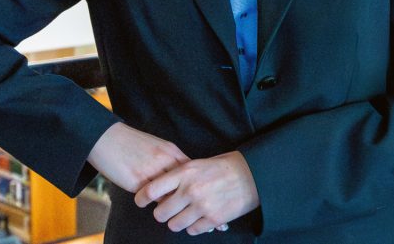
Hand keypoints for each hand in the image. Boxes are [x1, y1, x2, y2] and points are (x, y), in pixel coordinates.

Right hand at [87, 122, 188, 192]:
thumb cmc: (132, 143)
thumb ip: (171, 159)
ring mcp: (151, 172)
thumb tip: (182, 176)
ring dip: (168, 201)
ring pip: (168, 195)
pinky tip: (150, 200)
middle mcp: (164, 160)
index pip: (191, 172)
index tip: (188, 190)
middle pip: (183, 185)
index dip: (191, 183)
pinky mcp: (136, 183)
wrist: (106, 138)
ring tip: (164, 203)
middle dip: (183, 195)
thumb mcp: (157, 145)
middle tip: (178, 201)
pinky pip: (151, 198)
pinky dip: (153, 201)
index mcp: (171, 150)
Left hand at [134, 151, 258, 235]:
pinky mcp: (213, 218)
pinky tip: (199, 217)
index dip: (141, 198)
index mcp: (185, 172)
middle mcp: (190, 190)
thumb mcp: (200, 163)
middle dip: (162, 213)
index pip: (152, 190)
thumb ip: (180, 175)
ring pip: (174, 225)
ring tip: (185, 214)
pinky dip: (193, 226)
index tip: (140, 201)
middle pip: (160, 213)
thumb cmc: (225, 166)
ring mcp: (202, 206)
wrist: (253, 174)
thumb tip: (162, 188)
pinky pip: (192, 230)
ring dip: (177, 221)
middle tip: (167, 210)